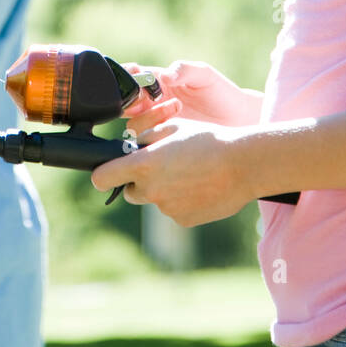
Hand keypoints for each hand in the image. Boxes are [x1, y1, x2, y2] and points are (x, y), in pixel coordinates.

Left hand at [92, 116, 254, 226]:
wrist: (243, 165)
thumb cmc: (208, 139)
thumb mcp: (173, 127)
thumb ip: (146, 138)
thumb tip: (133, 147)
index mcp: (143, 165)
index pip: (102, 178)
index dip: (103, 174)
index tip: (108, 172)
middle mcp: (150, 190)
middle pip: (129, 191)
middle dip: (138, 181)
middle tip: (162, 167)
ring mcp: (167, 208)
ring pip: (155, 200)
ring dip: (164, 190)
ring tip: (190, 174)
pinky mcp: (183, 220)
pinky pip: (174, 210)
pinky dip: (182, 201)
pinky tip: (201, 187)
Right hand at [121, 61, 258, 138]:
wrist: (239, 121)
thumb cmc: (221, 93)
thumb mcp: (203, 75)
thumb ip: (183, 70)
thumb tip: (163, 75)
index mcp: (158, 83)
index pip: (132, 79)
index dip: (127, 78)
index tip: (136, 78)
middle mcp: (153, 104)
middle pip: (126, 104)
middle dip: (131, 101)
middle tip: (149, 98)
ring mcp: (158, 126)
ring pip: (134, 124)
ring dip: (150, 115)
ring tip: (177, 107)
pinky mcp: (165, 144)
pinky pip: (147, 143)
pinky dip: (153, 136)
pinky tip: (173, 127)